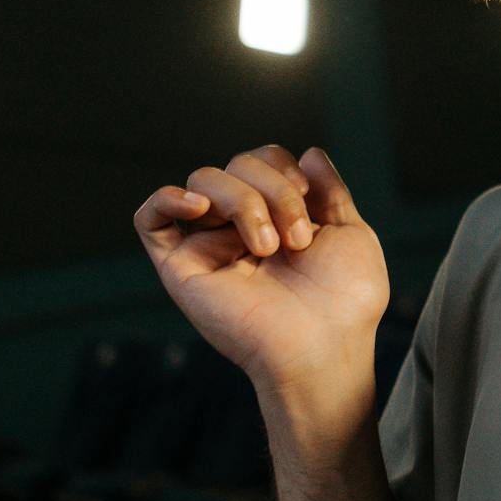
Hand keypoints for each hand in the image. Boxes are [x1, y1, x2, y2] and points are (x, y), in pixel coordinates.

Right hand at [134, 145, 388, 391]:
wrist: (324, 348)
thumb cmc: (344, 302)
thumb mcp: (350, 233)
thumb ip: (330, 190)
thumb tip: (309, 152)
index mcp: (276, 215)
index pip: (264, 159)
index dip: (284, 167)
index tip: (310, 201)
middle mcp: (239, 227)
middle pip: (236, 164)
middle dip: (275, 190)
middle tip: (297, 239)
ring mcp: (209, 244)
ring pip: (204, 181)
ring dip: (243, 201)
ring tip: (267, 247)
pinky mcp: (182, 268)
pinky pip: (149, 220)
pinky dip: (166, 199)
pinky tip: (199, 207)